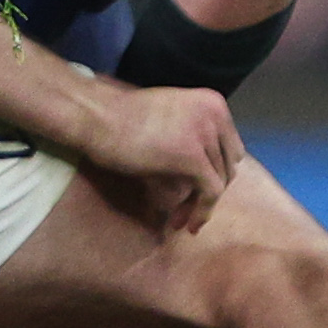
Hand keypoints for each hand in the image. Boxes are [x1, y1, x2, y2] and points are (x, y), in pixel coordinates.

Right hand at [75, 75, 241, 234]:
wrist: (98, 116)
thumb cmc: (124, 118)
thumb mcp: (172, 119)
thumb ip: (194, 136)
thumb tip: (204, 173)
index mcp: (213, 103)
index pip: (229, 147)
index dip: (216, 171)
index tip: (196, 191)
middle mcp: (216, 114)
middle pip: (228, 165)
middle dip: (209, 189)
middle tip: (186, 209)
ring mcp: (206, 134)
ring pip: (220, 181)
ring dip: (200, 205)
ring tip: (180, 220)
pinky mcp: (192, 157)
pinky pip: (210, 192)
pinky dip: (201, 212)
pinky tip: (186, 224)